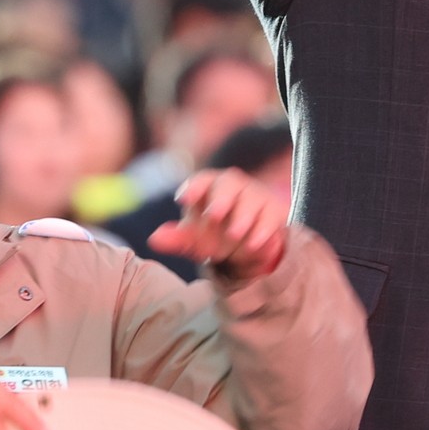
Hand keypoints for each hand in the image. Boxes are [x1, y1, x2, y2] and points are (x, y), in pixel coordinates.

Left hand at [151, 166, 288, 279]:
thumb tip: (154, 239)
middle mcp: (234, 187)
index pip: (202, 180)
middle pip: (230, 183)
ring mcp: (257, 197)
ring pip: (252, 199)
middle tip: (213, 215)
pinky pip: (271, 217)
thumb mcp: (195, 242)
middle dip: (221, 198)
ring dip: (243, 216)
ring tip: (234, 234)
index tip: (184, 199)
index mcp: (209, 188)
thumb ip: (177, 239)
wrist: (248, 249)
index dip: (194, 187)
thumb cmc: (216, 237)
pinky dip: (263, 230)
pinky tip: (254, 243)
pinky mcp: (275, 213)